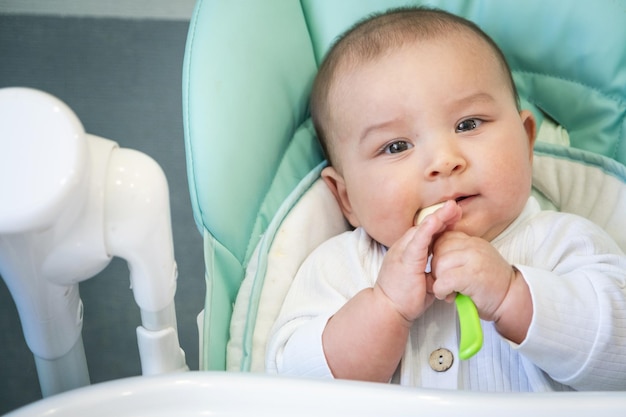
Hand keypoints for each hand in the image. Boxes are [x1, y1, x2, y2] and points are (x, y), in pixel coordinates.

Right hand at [375, 200, 461, 323]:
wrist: (387, 310)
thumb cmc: (403, 299)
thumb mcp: (423, 282)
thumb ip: (433, 272)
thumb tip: (447, 271)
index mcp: (408, 253)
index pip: (425, 233)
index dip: (440, 224)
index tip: (454, 217)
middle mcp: (403, 248)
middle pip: (424, 228)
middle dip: (441, 216)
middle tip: (456, 207)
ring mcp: (402, 253)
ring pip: (421, 231)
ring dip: (437, 218)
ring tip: (451, 207)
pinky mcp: (405, 260)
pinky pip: (417, 242)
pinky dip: (427, 230)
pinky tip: (436, 220)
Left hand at [430, 231, 530, 341]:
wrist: (513, 300)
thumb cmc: (492, 286)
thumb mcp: (476, 262)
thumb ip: (460, 255)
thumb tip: (436, 257)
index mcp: (473, 241)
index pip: (443, 239)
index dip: (438, 256)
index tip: (443, 270)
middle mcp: (473, 246)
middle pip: (438, 251)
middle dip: (436, 270)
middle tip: (444, 283)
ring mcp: (473, 259)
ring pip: (439, 265)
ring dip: (439, 282)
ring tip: (449, 291)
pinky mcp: (471, 275)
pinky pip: (444, 281)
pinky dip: (441, 291)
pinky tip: (449, 296)